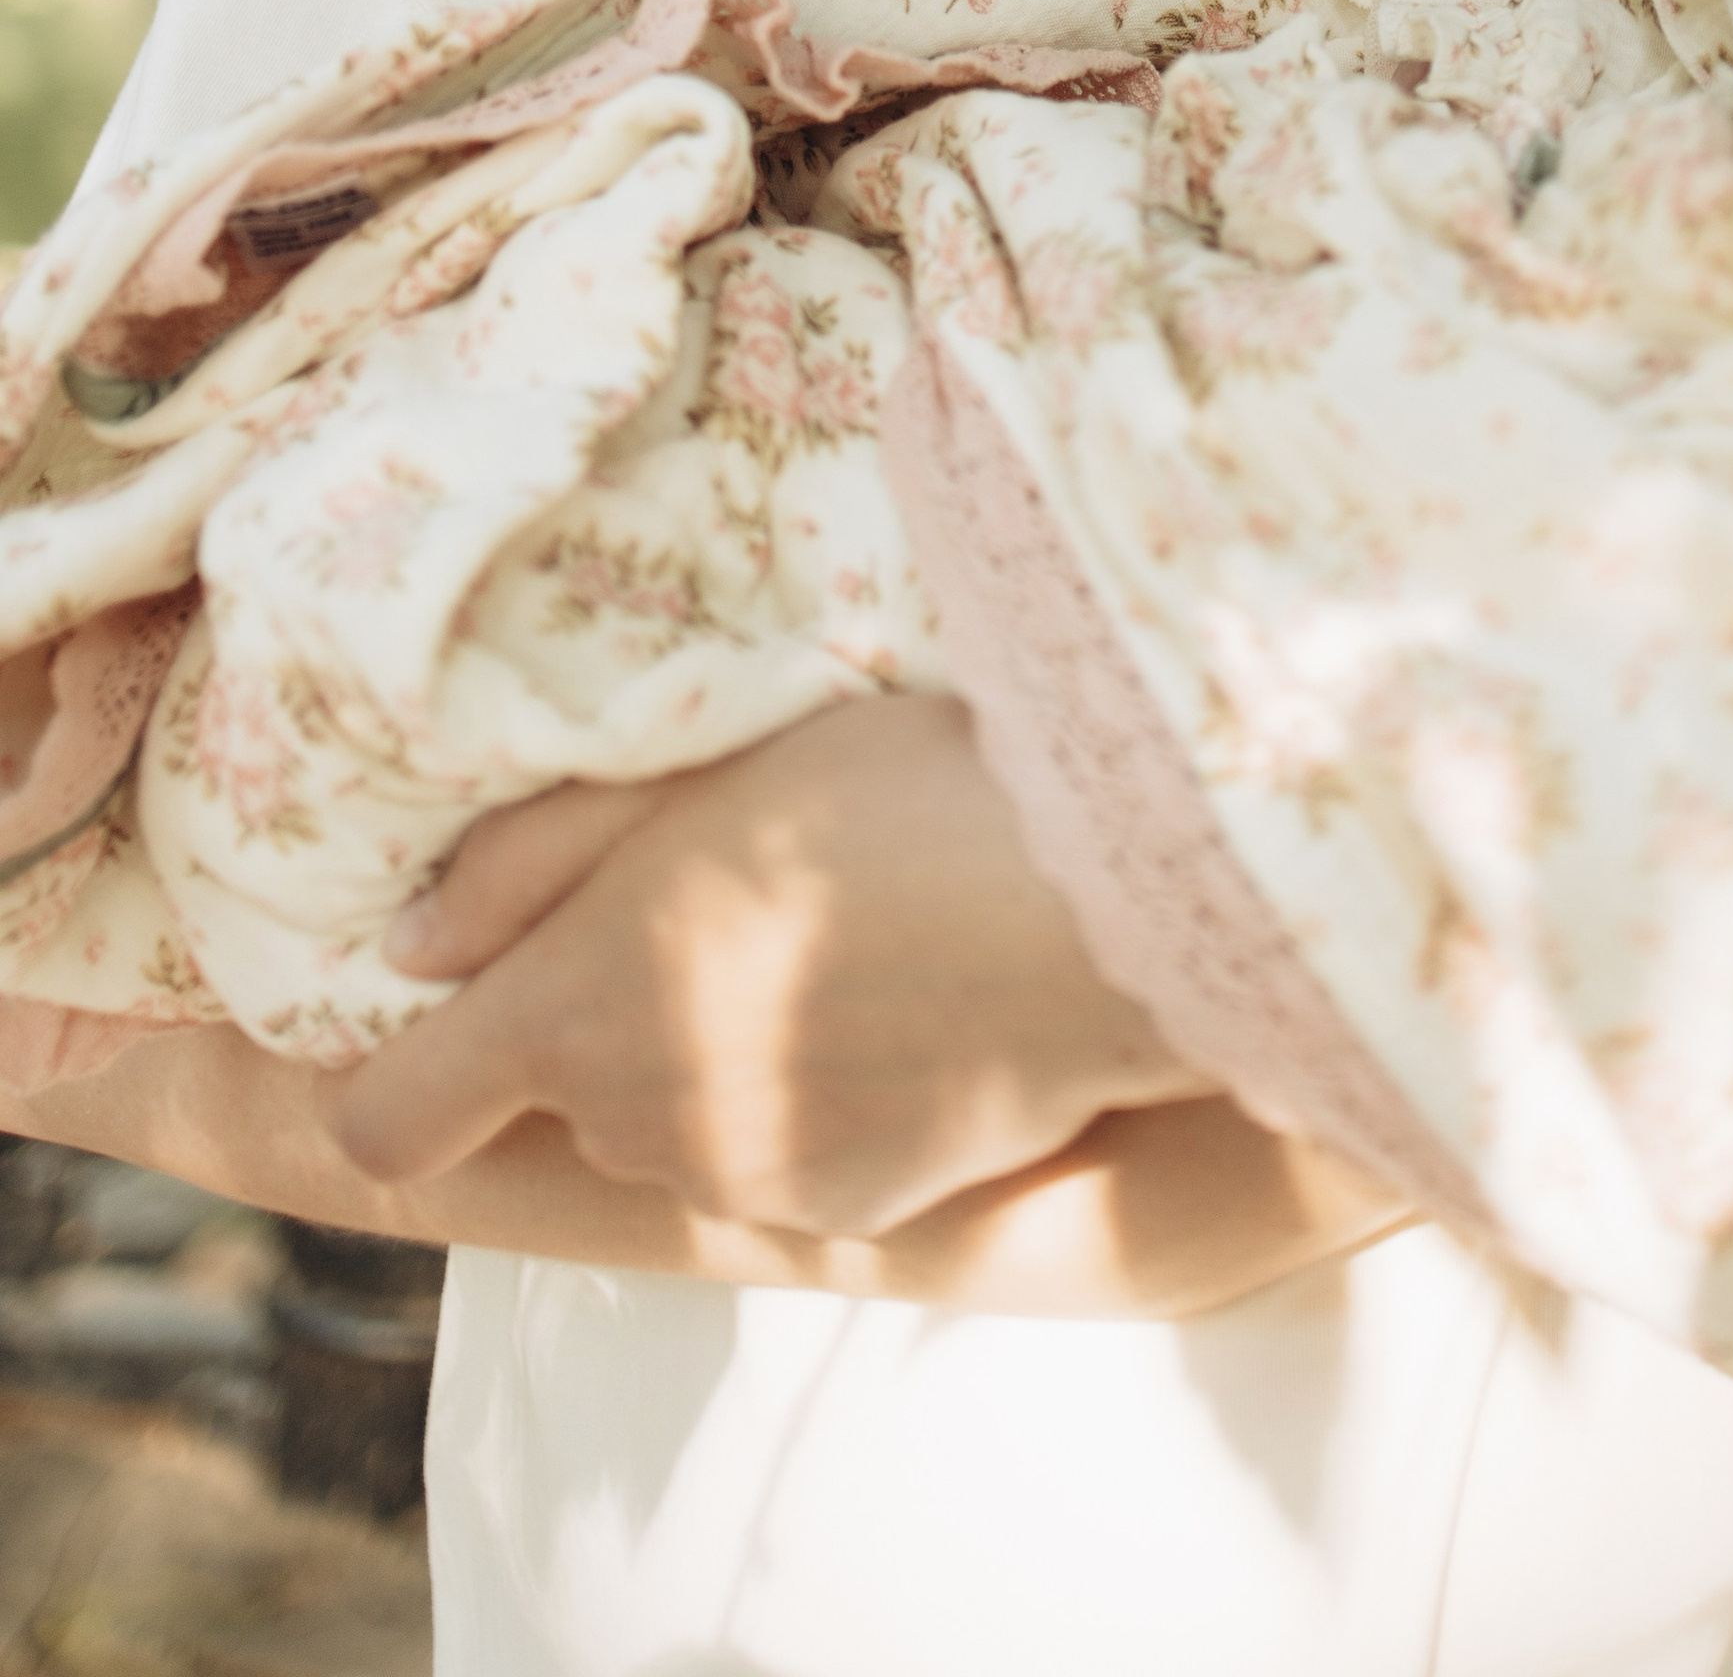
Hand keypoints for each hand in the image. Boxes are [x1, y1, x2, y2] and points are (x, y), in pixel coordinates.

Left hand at [314, 692, 1201, 1235]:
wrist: (1085, 910)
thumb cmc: (884, 800)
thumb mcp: (688, 774)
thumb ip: (527, 864)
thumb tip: (413, 949)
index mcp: (572, 1012)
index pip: (390, 1122)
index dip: (391, 1073)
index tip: (448, 1007)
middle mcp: (639, 1123)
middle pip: (566, 1094)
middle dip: (613, 1013)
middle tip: (726, 895)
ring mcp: (745, 1183)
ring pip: (682, 1120)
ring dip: (720, 1050)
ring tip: (837, 934)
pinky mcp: (848, 1214)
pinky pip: (785, 1156)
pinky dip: (816, 1096)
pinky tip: (903, 1003)